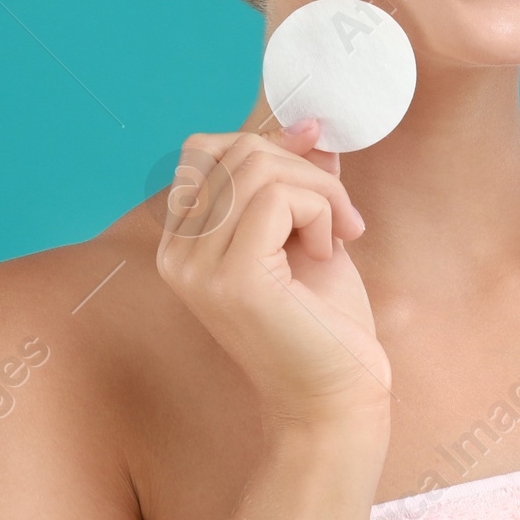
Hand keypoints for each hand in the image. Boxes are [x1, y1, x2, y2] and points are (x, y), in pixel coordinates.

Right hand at [155, 121, 391, 431]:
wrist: (337, 396)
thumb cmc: (323, 320)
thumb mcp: (306, 230)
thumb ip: (297, 178)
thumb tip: (310, 123)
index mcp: (182, 242)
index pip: (205, 149)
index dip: (268, 143)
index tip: (317, 165)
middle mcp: (178, 254)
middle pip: (234, 150)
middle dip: (302, 167)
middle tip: (341, 216)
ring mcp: (199, 269)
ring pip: (259, 168)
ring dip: (319, 190)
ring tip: (339, 234)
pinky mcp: (234, 280)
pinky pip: (278, 199)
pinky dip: (321, 211)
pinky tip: (330, 252)